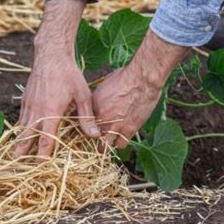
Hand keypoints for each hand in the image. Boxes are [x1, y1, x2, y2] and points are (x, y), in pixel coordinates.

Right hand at [14, 0, 99, 158]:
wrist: (50, 55)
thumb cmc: (69, 75)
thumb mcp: (82, 95)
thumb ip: (86, 117)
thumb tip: (94, 136)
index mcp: (51, 112)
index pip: (46, 139)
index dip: (43, 155)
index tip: (41, 167)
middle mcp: (36, 111)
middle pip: (26, 137)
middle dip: (22, 152)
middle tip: (16, 166)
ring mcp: (28, 105)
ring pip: (21, 128)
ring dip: (19, 142)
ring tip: (15, 156)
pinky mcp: (25, 100)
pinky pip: (21, 118)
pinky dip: (20, 129)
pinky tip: (21, 135)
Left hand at [92, 29, 189, 147]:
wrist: (142, 79)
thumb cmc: (123, 78)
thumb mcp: (103, 86)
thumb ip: (96, 100)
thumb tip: (94, 106)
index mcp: (92, 107)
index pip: (81, 123)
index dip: (83, 127)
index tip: (85, 130)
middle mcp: (101, 118)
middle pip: (91, 137)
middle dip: (92, 138)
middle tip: (96, 138)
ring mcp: (115, 126)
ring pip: (104, 146)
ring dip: (105, 144)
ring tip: (106, 141)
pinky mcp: (129, 130)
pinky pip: (120, 145)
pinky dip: (119, 143)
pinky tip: (120, 138)